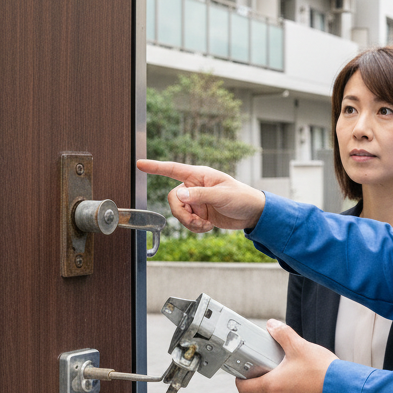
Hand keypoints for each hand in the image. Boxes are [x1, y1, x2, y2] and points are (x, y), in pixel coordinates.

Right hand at [135, 160, 265, 232]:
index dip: (155, 167)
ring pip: (179, 213)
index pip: (173, 169)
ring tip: (205, 225)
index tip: (140, 164)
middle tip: (196, 221)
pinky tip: (208, 227)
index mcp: (199, 176)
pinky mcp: (199, 213)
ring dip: (190, 223)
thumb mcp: (222, 196)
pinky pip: (187, 222)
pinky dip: (195, 228)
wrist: (252, 213)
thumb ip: (200, 195)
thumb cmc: (241, 197)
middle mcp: (195, 187)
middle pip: (173, 199)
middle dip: (182, 214)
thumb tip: (180, 194)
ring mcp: (196, 201)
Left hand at [234, 320, 331, 392]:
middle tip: (273, 362)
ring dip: (279, 384)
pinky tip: (303, 378)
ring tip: (291, 369)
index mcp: (271, 386)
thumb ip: (282, 334)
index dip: (240, 379)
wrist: (343, 390)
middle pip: (260, 390)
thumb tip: (272, 326)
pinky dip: (291, 390)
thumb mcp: (300, 346)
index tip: (244, 370)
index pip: (243, 389)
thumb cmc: (321, 371)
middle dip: (264, 376)